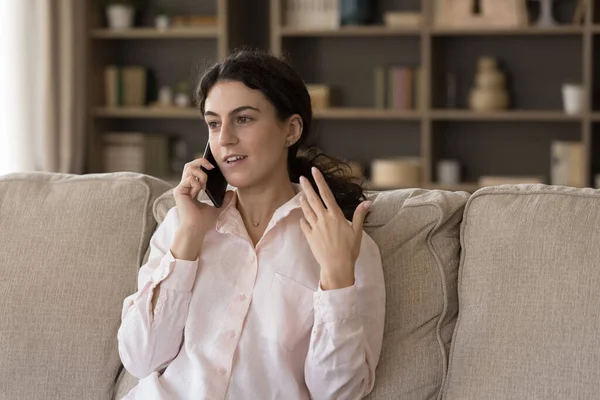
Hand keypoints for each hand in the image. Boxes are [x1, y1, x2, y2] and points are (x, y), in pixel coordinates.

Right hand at [173, 157, 233, 237]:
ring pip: (189, 168)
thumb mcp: (217, 208)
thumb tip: (231, 192)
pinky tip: (199, 191)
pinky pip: (189, 179)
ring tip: (205, 184)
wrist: (196, 229)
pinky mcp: (179, 191)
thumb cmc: (203, 221)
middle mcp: (185, 186)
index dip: (202, 164)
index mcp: (192, 188)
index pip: (194, 170)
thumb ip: (224, 200)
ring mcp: (181, 188)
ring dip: (201, 173)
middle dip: (201, 161)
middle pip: (189, 165)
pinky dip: (197, 182)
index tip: (213, 167)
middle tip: (211, 167)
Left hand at [298, 167, 371, 290]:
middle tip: (302, 178)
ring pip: (307, 210)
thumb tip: (367, 202)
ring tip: (301, 194)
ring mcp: (315, 227)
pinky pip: (304, 225)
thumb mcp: (357, 232)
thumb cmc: (349, 250)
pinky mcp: (310, 237)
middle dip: (307, 187)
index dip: (320, 181)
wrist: (337, 266)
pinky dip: (303, 219)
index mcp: (336, 216)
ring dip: (303, 201)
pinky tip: (302, 217)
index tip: (314, 171)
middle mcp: (324, 219)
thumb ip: (360, 215)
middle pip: (313, 199)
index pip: (327, 194)